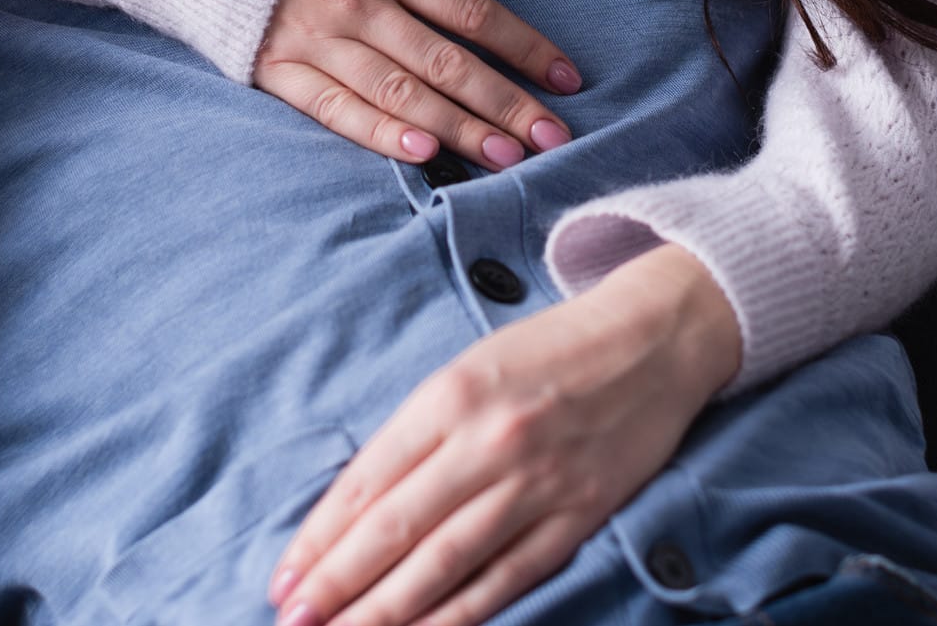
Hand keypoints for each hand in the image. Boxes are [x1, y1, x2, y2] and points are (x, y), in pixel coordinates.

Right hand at [257, 0, 584, 169]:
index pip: (472, 11)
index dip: (524, 46)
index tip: (567, 80)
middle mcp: (359, 0)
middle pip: (446, 59)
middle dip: (503, 102)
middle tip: (550, 139)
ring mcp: (318, 37)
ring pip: (400, 90)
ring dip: (457, 127)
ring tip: (505, 158)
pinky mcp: (277, 68)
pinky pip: (335, 107)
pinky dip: (379, 131)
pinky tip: (421, 153)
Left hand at [266, 245, 741, 625]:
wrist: (653, 338)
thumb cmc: (550, 350)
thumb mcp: (470, 369)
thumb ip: (418, 432)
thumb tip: (356, 507)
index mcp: (451, 396)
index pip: (367, 483)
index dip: (320, 539)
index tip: (282, 580)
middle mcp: (488, 442)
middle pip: (396, 529)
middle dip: (337, 584)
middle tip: (292, 620)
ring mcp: (536, 483)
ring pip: (444, 562)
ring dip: (385, 610)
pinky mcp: (578, 514)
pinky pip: (507, 576)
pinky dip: (460, 614)